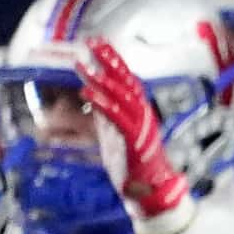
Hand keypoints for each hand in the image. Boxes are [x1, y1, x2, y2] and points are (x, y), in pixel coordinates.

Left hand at [77, 40, 192, 233]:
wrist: (149, 191)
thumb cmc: (133, 163)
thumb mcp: (115, 131)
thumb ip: (106, 111)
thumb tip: (92, 90)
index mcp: (140, 111)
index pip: (127, 78)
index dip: (113, 59)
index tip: (99, 42)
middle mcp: (144, 115)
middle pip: (127, 82)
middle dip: (110, 61)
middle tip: (93, 44)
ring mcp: (141, 128)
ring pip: (123, 97)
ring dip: (103, 81)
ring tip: (84, 67)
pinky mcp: (134, 142)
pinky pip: (118, 119)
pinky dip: (104, 104)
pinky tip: (87, 94)